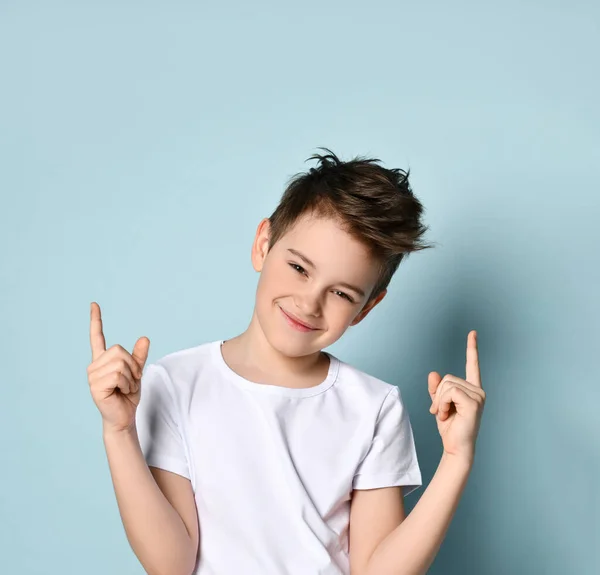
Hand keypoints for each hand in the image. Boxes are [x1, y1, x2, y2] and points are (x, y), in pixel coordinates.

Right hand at [87, 302, 149, 433]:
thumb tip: (145, 338)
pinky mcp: (95, 385)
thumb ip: (139, 356)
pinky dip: (127, 384)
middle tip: (130, 381)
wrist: (124, 416)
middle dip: (132, 366)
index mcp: (103, 360)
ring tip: (124, 388)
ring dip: (131, 378)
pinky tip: (120, 392)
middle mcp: (95, 365)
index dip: (96, 320)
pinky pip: (118, 374)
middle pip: (119, 350)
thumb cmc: (128, 396)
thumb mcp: (137, 373)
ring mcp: (93, 375)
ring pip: (120, 363)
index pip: (97, 337)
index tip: (94, 304)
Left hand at [428, 330, 484, 464]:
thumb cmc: (449, 427)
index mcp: (471, 389)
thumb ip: (436, 389)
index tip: (473, 333)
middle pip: (447, 378)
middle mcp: (478, 390)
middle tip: (440, 412)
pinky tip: (446, 415)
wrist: (455, 447)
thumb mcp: (438, 404)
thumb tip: (433, 373)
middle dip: (438, 395)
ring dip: (438, 401)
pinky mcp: (474, 403)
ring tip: (444, 415)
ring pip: (446, 385)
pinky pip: (448, 392)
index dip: (472, 348)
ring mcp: (478, 396)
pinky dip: (441, 403)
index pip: (472, 365)